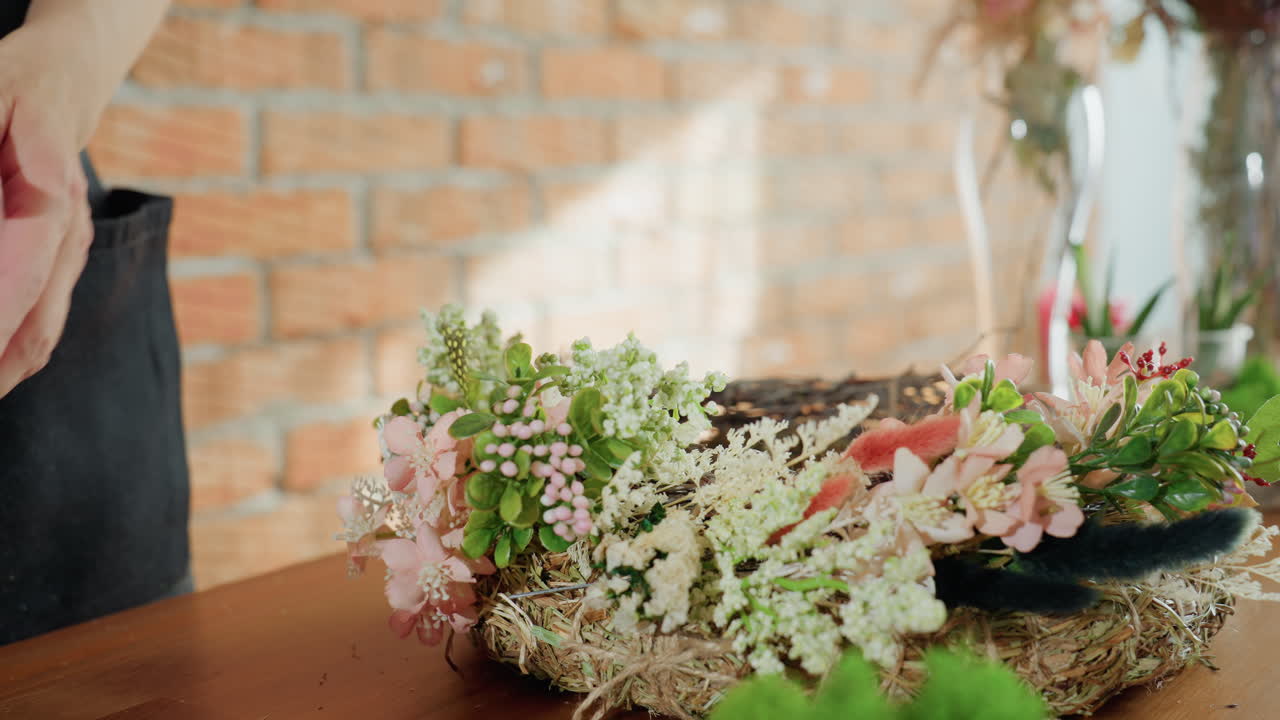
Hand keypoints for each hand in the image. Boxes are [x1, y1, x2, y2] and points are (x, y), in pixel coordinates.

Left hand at [0, 29, 93, 398]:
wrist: (63, 85)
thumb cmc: (17, 87)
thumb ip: (21, 153)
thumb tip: (41, 192)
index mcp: (51, 207)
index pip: (18, 289)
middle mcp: (68, 242)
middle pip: (33, 334)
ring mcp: (67, 258)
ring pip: (36, 338)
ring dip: (0, 372)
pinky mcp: (57, 266)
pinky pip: (35, 325)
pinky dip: (6, 353)